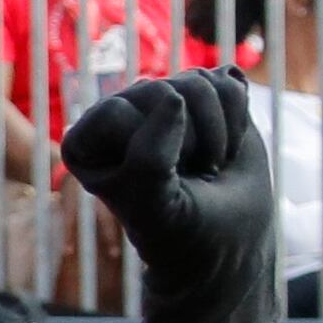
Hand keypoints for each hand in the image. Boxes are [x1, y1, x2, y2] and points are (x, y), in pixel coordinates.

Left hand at [61, 71, 279, 322]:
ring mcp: (164, 102)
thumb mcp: (154, 207)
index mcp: (84, 142)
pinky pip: (228, 81)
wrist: (227, 241)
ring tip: (205, 166)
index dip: (151, 148)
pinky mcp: (205, 97)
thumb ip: (149, 159)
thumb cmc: (180, 231)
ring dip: (217, 132)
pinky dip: (238, 118)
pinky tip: (224, 146)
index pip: (118, 111)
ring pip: (198, 82)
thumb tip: (173, 95)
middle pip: (162, 90)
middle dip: (189, 140)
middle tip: (188, 176)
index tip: (157, 184)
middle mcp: (120, 114)